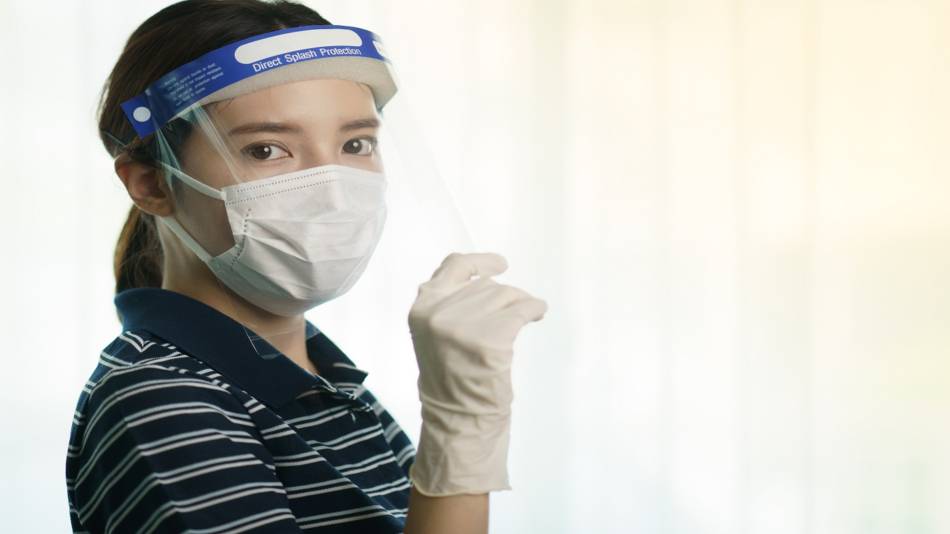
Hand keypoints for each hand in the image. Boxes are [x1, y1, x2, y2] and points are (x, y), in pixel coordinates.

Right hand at [407, 252, 546, 495]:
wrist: (458, 419)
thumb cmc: (450, 380)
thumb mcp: (436, 335)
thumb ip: (449, 305)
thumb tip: (485, 279)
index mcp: (422, 308)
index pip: (453, 267)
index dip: (480, 263)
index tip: (501, 265)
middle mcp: (438, 311)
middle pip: (486, 285)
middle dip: (504, 298)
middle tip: (512, 317)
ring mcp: (463, 325)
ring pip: (506, 295)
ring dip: (520, 305)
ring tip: (521, 323)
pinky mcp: (490, 338)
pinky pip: (522, 308)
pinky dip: (534, 309)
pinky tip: (537, 315)